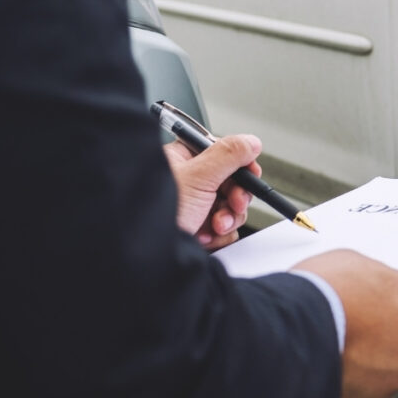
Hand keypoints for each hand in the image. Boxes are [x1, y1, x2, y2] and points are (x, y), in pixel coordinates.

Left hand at [163, 134, 262, 249]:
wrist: (146, 255)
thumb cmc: (155, 213)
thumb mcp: (198, 177)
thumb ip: (228, 155)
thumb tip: (251, 141)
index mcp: (183, 160)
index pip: (223, 153)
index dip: (241, 165)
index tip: (251, 175)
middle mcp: (190, 182)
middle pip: (232, 182)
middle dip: (234, 198)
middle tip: (233, 204)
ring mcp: (195, 207)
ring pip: (231, 207)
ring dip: (228, 218)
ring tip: (213, 226)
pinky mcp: (199, 229)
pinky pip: (225, 229)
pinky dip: (220, 235)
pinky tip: (205, 236)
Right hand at [292, 249, 397, 397]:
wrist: (294, 331)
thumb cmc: (323, 291)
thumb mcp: (356, 262)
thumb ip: (390, 278)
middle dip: (385, 341)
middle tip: (354, 331)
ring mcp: (393, 376)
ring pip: (383, 372)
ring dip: (365, 364)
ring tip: (333, 349)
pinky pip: (362, 395)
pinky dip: (348, 387)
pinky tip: (327, 369)